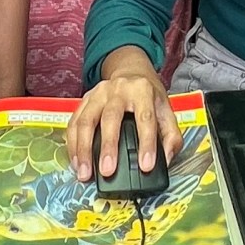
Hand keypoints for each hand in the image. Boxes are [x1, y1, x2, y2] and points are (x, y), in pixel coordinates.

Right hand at [65, 50, 178, 181]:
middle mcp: (119, 89)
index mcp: (143, 91)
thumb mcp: (166, 110)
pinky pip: (74, 123)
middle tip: (107, 171)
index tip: (145, 166)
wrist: (130, 72)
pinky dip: (73, 144)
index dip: (146, 143)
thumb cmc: (148, 96)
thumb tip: (166, 159)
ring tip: (85, 173)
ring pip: (86, 121)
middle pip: (111, 117)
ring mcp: (98, 93)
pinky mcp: (85, 100)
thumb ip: (171, 136)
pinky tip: (76, 162)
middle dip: (108, 146)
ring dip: (84, 149)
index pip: (145, 118)